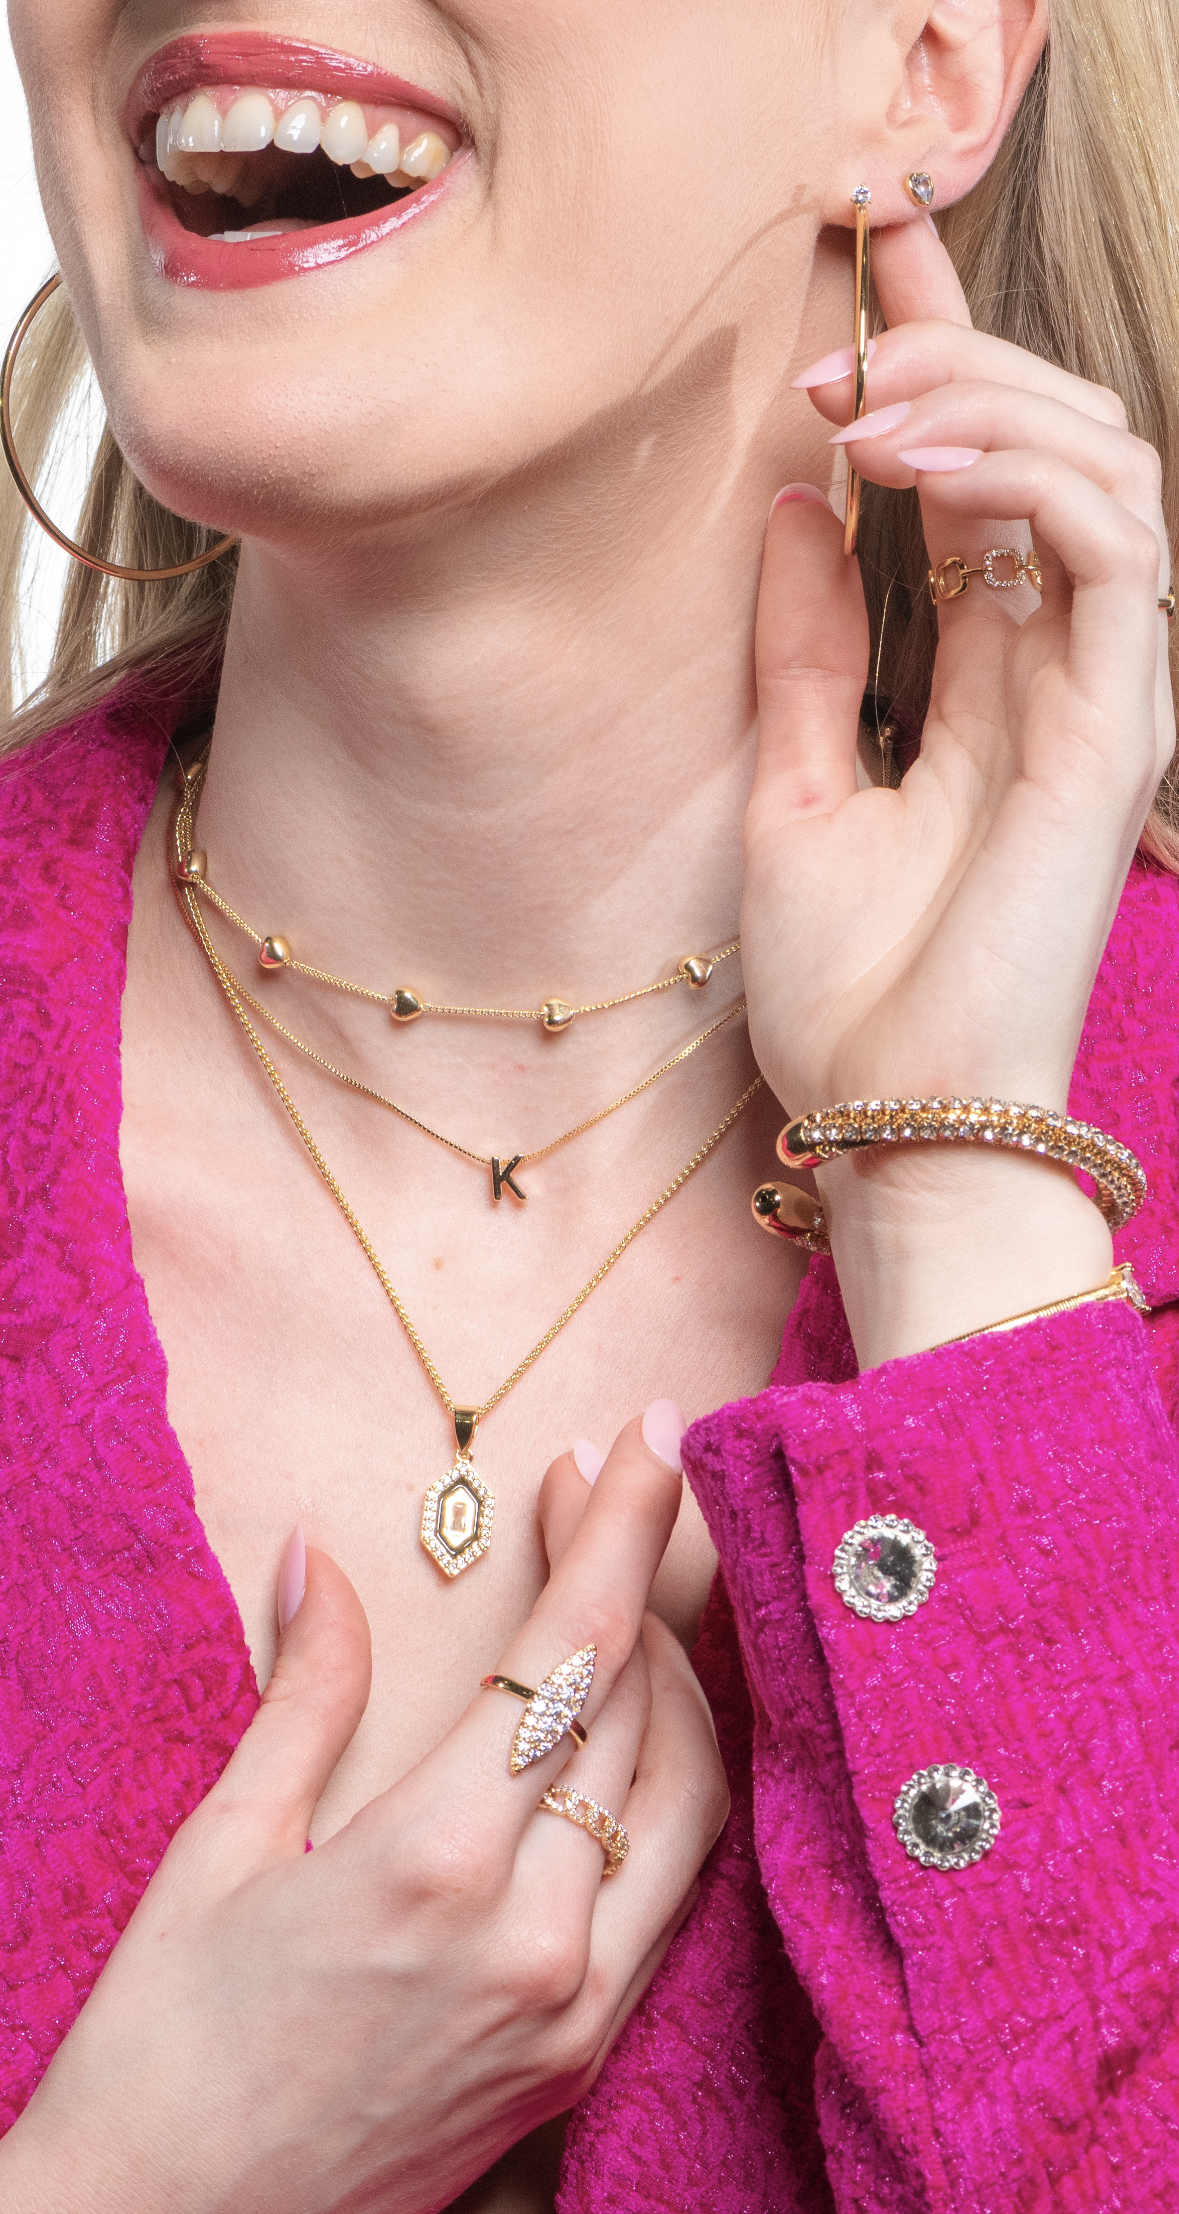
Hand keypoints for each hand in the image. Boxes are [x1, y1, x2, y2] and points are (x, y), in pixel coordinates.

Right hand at [0, 1418, 725, 2213]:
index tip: (652, 1431)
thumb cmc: (161, 2039)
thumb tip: (328, 1556)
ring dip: (678, 1683)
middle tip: (609, 1488)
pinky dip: (674, 1796)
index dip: (621, 1524)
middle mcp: (537, 1936)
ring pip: (689, 1804)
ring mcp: (575, 2013)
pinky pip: (670, 1899)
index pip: (574, 1647)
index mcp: (436, 1859)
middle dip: (640, 1575)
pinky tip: (636, 1736)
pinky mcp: (582, 2070)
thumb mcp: (225, 1842)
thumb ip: (310, 1689)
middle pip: (644, 1708)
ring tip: (629, 1599)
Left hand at [742, 218, 1173, 1360]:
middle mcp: (1055, 670)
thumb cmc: (851, 991)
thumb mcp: (794, 781)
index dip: (940, 365)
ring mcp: (1099, 693)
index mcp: (986, 680)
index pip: (982, 483)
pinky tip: (916, 469)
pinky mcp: (1119, 723)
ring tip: (863, 409)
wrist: (894, 1121)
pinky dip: (1027, 474)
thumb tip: (794, 509)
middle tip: (839, 325)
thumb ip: (809, 646)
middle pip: (1055, 448)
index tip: (862, 271)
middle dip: (963, 349)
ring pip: (1106, 465)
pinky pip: (1115, 544)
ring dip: (987, 402)